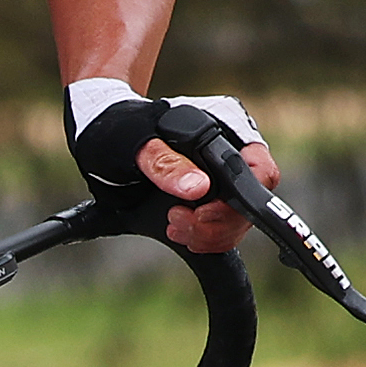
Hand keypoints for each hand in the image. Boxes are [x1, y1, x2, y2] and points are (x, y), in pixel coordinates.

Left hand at [68, 80, 279, 256]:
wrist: (103, 134)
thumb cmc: (120, 128)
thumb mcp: (135, 142)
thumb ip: (165, 163)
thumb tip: (198, 187)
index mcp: (226, 130)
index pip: (262, 171)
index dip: (240, 201)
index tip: (203, 213)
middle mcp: (234, 155)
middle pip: (250, 203)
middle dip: (216, 224)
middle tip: (177, 221)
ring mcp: (225, 178)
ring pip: (238, 221)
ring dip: (208, 234)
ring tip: (174, 225)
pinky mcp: (212, 197)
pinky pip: (222, 228)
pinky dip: (204, 237)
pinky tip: (179, 230)